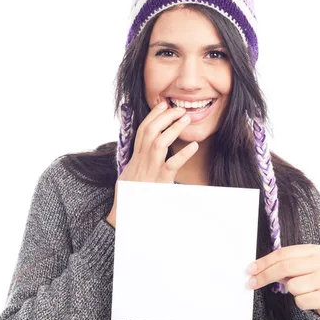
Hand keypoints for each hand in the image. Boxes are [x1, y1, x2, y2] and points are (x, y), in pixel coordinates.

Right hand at [106, 100, 198, 227]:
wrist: (125, 215)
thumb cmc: (129, 196)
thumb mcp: (130, 175)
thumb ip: (138, 163)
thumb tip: (144, 152)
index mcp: (135, 158)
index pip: (142, 130)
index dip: (153, 115)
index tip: (163, 104)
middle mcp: (141, 161)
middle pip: (150, 131)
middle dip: (163, 117)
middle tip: (178, 108)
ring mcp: (150, 170)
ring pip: (159, 143)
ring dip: (172, 129)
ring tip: (185, 119)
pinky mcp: (159, 181)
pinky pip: (172, 165)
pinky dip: (183, 155)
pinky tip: (193, 146)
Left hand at [246, 244, 319, 317]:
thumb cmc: (313, 279)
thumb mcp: (302, 267)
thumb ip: (284, 264)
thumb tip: (257, 269)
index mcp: (315, 250)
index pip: (283, 254)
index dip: (264, 262)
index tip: (251, 269)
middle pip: (285, 267)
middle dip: (266, 276)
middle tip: (252, 282)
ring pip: (292, 286)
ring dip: (291, 291)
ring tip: (302, 289)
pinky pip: (301, 301)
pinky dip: (300, 302)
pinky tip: (309, 298)